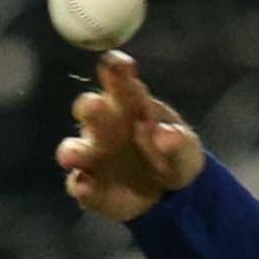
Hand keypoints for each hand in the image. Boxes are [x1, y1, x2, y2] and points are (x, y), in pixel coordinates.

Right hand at [55, 51, 204, 221]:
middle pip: (90, 110)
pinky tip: (86, 188)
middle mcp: (104, 124)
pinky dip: (82, 187)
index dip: (117, 71)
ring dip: (73, 151)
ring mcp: (93, 155)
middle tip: (95, 106)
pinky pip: (79, 185)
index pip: (119, 80)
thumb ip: (177, 141)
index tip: (118, 65)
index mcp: (128, 103)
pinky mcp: (90, 186)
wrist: (172, 193)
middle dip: (91, 108)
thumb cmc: (173, 154)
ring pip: (75, 148)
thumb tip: (167, 136)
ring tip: (74, 157)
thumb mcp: (185, 148)